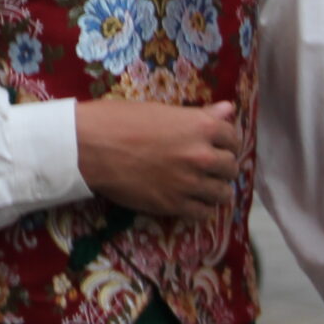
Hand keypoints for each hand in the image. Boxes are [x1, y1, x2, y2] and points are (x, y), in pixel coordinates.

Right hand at [74, 98, 240, 220]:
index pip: (233, 137)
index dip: (226, 141)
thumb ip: (198, 115)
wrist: (90, 146)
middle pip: (231, 167)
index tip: (217, 145)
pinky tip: (191, 201)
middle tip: (208, 167)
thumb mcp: (161, 110)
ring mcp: (190, 183)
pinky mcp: (174, 205)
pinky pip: (203, 213)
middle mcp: (202, 155)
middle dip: (222, 166)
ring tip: (203, 187)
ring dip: (215, 189)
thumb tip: (227, 110)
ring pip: (222, 193)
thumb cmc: (119, 120)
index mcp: (200, 127)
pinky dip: (201, 208)